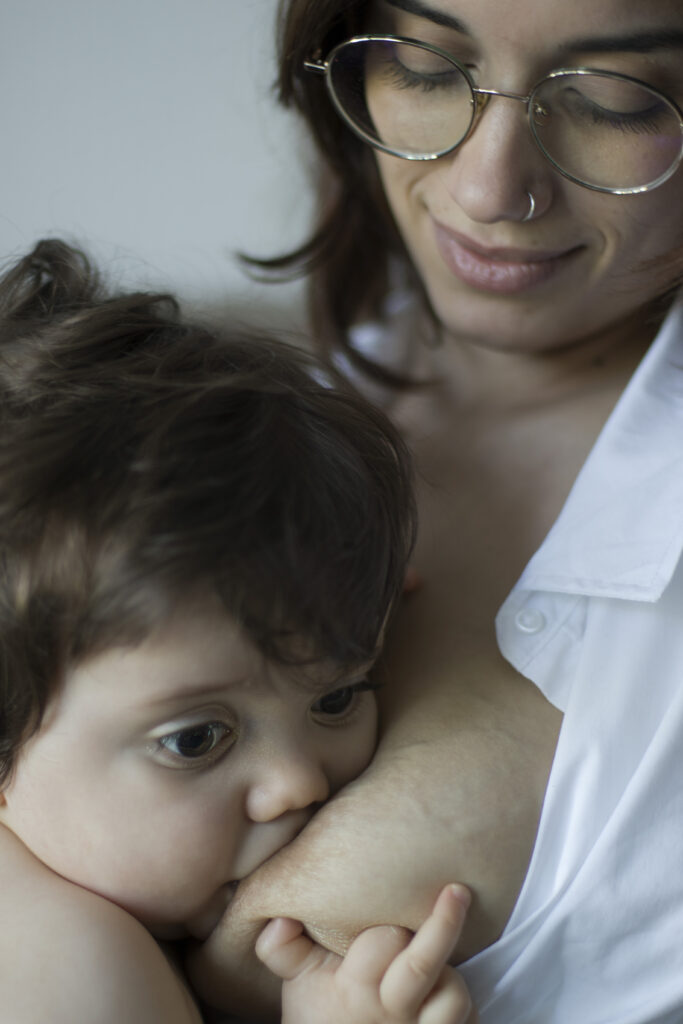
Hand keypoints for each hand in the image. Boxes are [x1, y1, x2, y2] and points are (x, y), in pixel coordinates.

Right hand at [256, 884, 476, 1023]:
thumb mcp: (296, 983)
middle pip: (422, 964)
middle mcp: (391, 1011)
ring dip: (452, 975)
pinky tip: (449, 990)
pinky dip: (467, 1009)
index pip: (381, 942)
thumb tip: (279, 918)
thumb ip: (282, 948)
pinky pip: (468, 1022)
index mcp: (354, 989)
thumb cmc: (321, 1015)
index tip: (394, 906)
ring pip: (454, 995)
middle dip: (440, 925)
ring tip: (446, 960)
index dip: (389, 926)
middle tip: (456, 891)